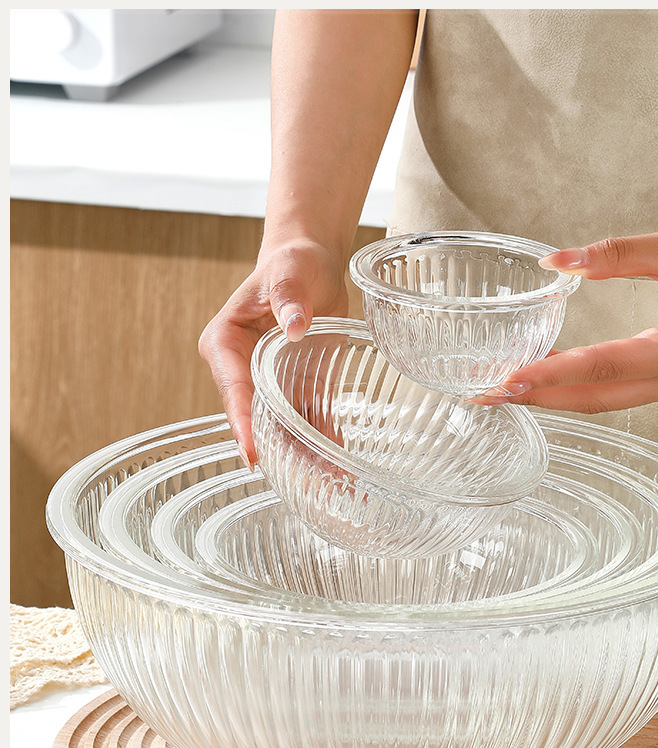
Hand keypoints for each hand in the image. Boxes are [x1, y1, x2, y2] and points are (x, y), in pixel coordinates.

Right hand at [198, 236, 348, 466]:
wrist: (313, 264)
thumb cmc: (293, 261)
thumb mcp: (290, 270)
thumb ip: (289, 295)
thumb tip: (293, 325)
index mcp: (226, 344)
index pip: (233, 389)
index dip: (242, 423)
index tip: (252, 453)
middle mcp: (242, 372)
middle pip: (256, 418)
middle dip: (277, 452)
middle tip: (302, 483)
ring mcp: (270, 386)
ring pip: (281, 428)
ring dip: (303, 457)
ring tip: (329, 485)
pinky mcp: (296, 390)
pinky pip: (306, 422)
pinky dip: (322, 443)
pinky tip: (341, 468)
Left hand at [471, 217, 657, 413]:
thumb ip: (615, 255)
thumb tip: (555, 262)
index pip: (603, 367)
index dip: (553, 373)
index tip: (509, 377)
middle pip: (595, 398)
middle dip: (538, 397)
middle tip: (487, 394)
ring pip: (601, 401)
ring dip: (552, 397)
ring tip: (503, 389)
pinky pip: (612, 392)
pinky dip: (575, 388)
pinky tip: (543, 378)